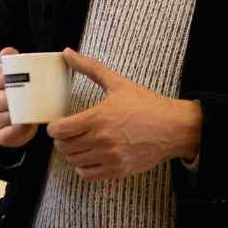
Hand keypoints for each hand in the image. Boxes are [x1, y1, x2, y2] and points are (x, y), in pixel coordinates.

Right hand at [0, 46, 40, 147]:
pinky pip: (12, 132)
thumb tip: (9, 53)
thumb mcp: (5, 74)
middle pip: (2, 98)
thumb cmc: (7, 91)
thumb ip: (7, 60)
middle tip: (37, 91)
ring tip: (38, 105)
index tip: (29, 75)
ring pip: (8, 115)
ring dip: (23, 112)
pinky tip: (30, 122)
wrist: (7, 120)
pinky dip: (22, 127)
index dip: (13, 76)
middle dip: (20, 95)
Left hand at [47, 48, 202, 181]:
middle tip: (68, 134)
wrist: (174, 127)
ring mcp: (110, 156)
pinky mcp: (118, 169)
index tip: (58, 125)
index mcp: (98, 117)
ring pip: (74, 161)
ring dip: (72, 153)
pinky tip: (90, 157)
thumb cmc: (148, 105)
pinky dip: (83, 168)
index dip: (54, 128)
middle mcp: (102, 139)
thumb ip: (90, 68)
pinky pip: (88, 174)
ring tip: (80, 144)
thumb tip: (67, 53)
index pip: (60, 130)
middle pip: (64, 147)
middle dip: (62, 140)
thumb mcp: (118, 83)